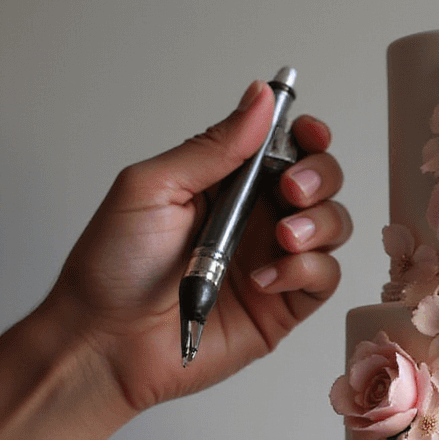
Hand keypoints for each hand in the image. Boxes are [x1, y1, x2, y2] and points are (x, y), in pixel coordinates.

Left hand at [45, 80, 350, 417]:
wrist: (106, 341)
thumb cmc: (113, 267)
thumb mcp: (154, 187)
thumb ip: (213, 147)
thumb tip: (260, 98)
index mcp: (224, 183)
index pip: (283, 147)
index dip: (306, 136)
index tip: (309, 134)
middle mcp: (253, 219)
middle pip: (320, 183)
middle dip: (319, 178)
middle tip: (292, 191)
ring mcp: (271, 262)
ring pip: (332, 228)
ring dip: (318, 224)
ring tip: (283, 238)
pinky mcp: (281, 308)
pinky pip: (322, 279)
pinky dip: (306, 271)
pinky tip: (264, 280)